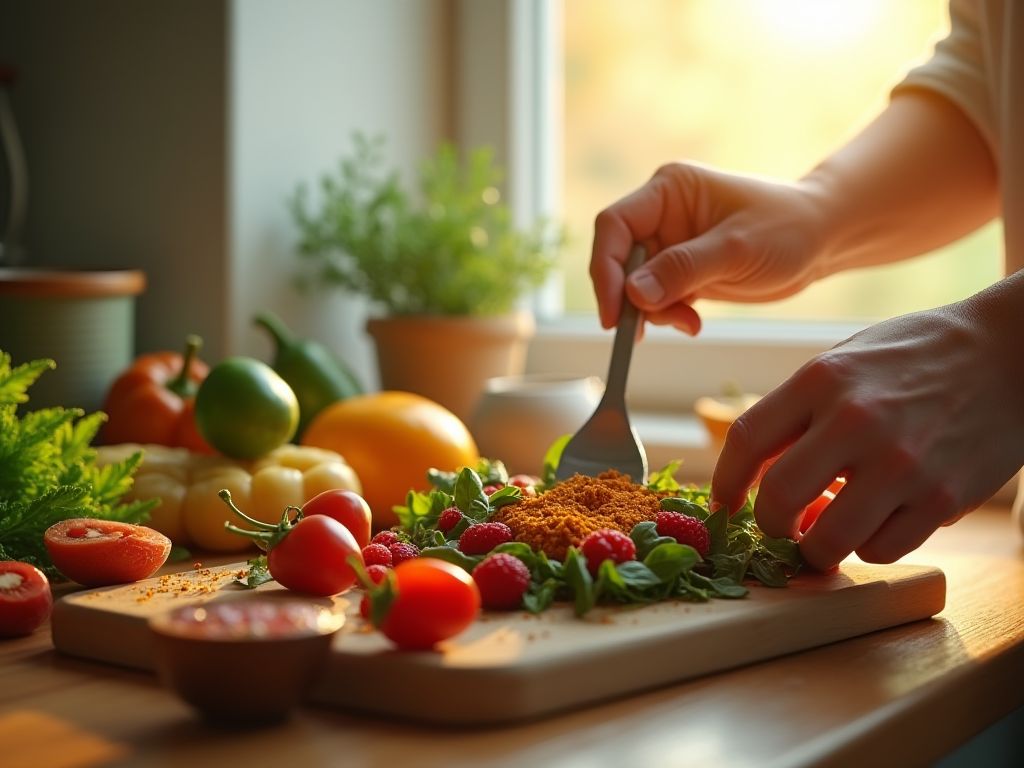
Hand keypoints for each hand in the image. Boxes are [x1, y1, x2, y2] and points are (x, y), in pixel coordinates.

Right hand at [590, 162, 827, 332]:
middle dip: (629, 297)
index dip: (606, 269)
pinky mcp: (681, 271)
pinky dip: (667, 316)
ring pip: (634, 285)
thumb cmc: (788, 228)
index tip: (613, 312)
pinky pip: (655, 298)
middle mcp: (662, 214)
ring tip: (687, 323)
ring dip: (652, 312)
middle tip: (642, 331)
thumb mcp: (736, 248)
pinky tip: (693, 323)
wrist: (822, 240)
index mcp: (668, 190)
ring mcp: (670, 244)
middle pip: (619, 259)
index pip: (614, 225)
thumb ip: (683, 269)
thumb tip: (634, 294)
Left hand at [711, 275, 1023, 568]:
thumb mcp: (844, 361)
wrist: (1009, 353)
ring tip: (824, 532)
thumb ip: (799, 412)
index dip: (724, 484)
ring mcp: (901, 464)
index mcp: (822, 379)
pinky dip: (868, 546)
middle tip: (777, 527)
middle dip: (768, 526)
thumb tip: (757, 473)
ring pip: (828, 542)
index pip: (746, 441)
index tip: (724, 504)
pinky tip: (874, 522)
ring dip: (816, 548)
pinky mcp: (943, 498)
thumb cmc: (914, 357)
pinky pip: (881, 549)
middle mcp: (855, 421)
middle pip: (777, 501)